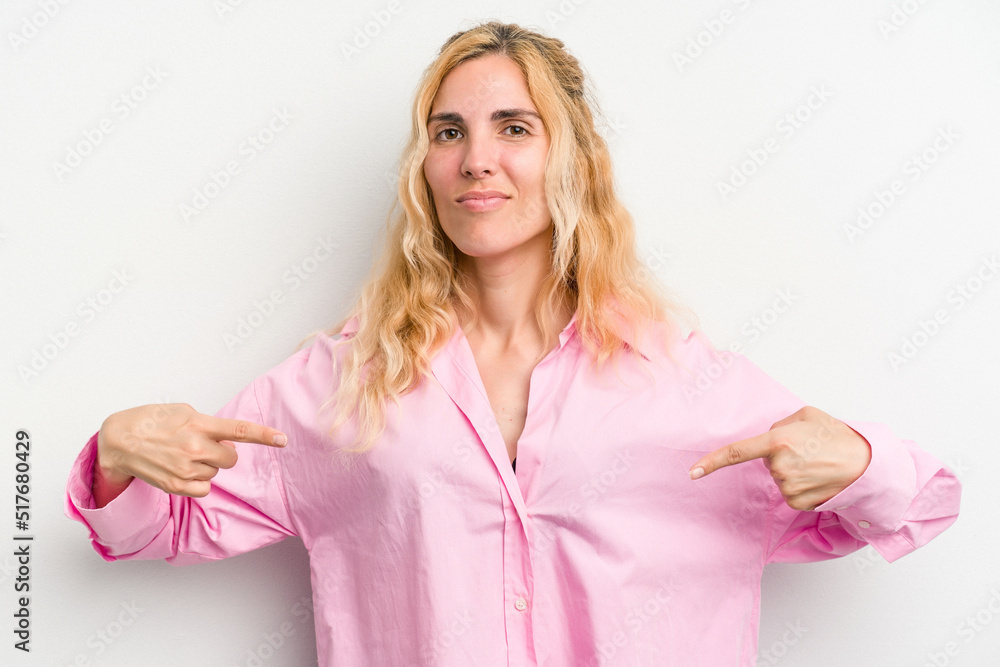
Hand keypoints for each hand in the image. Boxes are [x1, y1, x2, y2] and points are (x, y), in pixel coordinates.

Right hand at [95, 403, 286, 502]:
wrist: (118, 441)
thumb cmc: (151, 422)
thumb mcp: (183, 411)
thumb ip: (209, 424)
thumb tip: (228, 442)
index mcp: (199, 425)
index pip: (239, 431)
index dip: (264, 436)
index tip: (282, 439)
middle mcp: (195, 448)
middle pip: (231, 459)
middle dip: (222, 453)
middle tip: (201, 445)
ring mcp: (186, 469)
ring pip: (215, 473)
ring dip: (206, 466)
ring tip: (181, 455)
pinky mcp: (177, 486)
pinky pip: (204, 489)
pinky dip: (198, 482)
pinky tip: (181, 470)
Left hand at [688, 406, 871, 510]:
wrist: (867, 464)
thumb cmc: (838, 436)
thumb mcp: (806, 415)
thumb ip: (780, 423)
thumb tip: (769, 438)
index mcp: (778, 441)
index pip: (737, 452)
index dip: (713, 462)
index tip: (693, 472)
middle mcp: (780, 466)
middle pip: (767, 461)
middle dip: (781, 454)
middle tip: (808, 450)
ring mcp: (788, 487)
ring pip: (778, 478)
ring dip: (793, 470)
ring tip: (817, 463)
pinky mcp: (798, 502)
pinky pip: (789, 492)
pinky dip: (801, 486)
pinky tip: (818, 479)